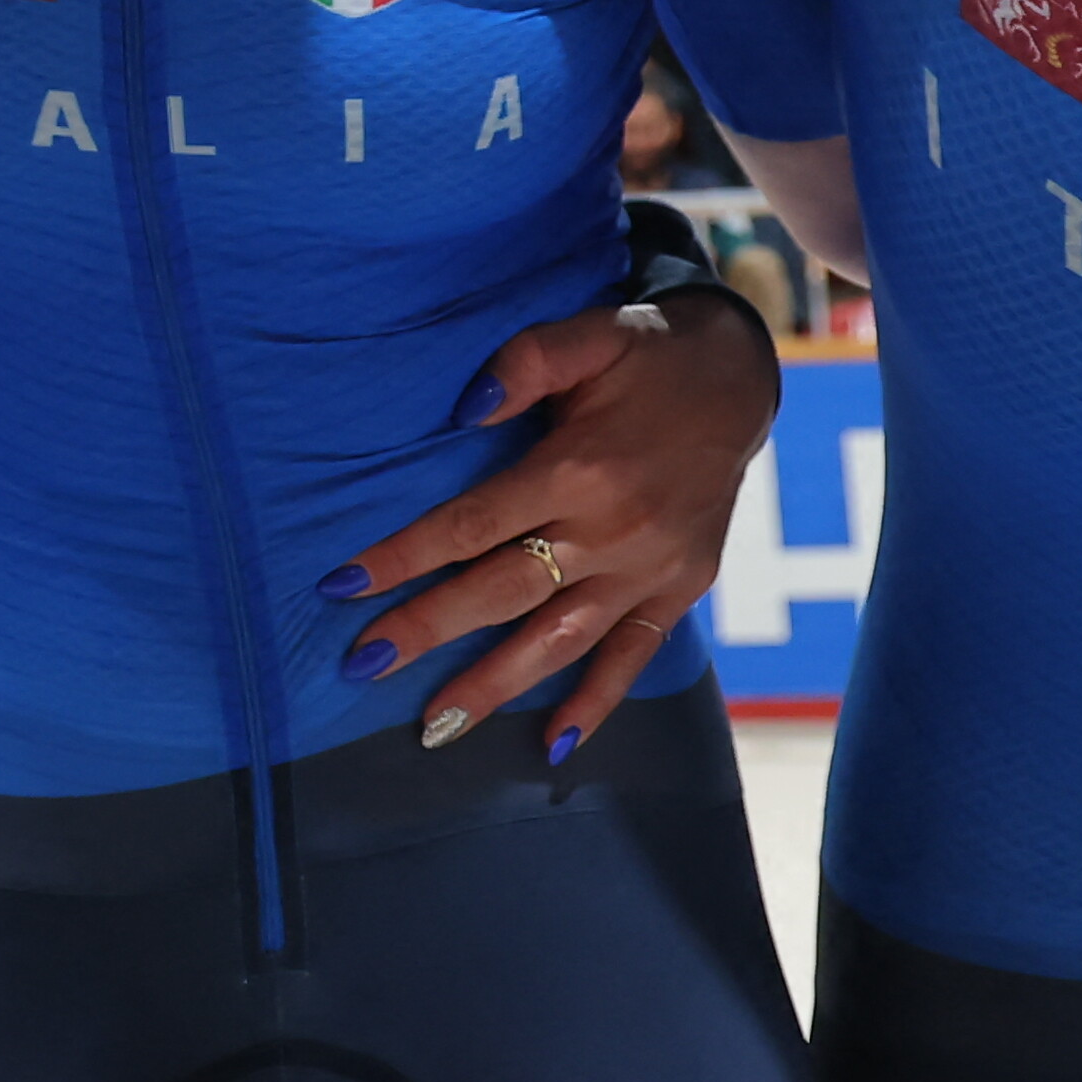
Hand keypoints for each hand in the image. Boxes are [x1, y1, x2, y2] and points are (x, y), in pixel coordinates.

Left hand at [315, 288, 781, 757]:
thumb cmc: (644, 353)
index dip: (403, 557)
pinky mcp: (679, 589)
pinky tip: (552, 746)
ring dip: (494, 686)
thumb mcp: (585, 334)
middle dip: (427, 631)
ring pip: (559, 642)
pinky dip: (595, 703)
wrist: (740, 378)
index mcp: (577, 470)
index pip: (470, 525)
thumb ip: (522, 363)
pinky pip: (634, 657)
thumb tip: (463, 407)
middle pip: (501, 593)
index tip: (340, 586)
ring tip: (433, 727)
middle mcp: (612, 531)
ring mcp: (649, 569)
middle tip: (360, 665)